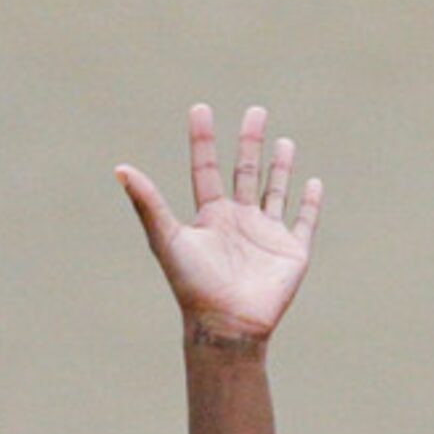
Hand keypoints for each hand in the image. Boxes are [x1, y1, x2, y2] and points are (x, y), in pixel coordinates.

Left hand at [118, 104, 322, 350]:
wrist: (226, 324)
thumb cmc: (192, 285)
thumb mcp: (167, 239)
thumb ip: (148, 203)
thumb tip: (119, 168)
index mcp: (211, 217)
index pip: (206, 170)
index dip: (203, 141)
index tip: (200, 109)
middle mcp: (239, 222)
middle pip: (245, 173)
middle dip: (250, 142)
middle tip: (256, 110)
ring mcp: (267, 235)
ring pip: (276, 192)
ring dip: (280, 167)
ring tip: (284, 140)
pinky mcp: (292, 252)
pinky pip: (304, 221)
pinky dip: (311, 203)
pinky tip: (314, 182)